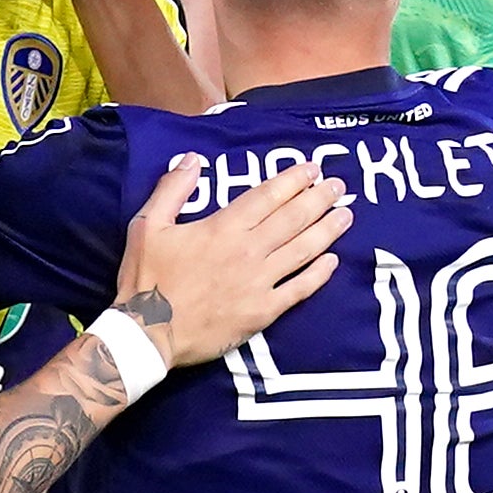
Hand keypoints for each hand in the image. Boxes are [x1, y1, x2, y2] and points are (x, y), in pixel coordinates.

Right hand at [113, 154, 345, 365]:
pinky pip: (299, 290)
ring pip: (303, 250)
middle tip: (338, 186)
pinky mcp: (263, 312)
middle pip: (293, 219)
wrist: (148, 333)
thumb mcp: (147, 225)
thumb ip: (172, 189)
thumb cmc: (146, 280)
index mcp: (223, 227)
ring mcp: (260, 282)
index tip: (312, 169)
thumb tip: (193, 159)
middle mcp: (249, 251)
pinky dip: (318, 274)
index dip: (293, 180)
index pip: (268, 196)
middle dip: (319, 199)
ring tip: (345, 216)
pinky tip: (332, 262)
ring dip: (327, 231)